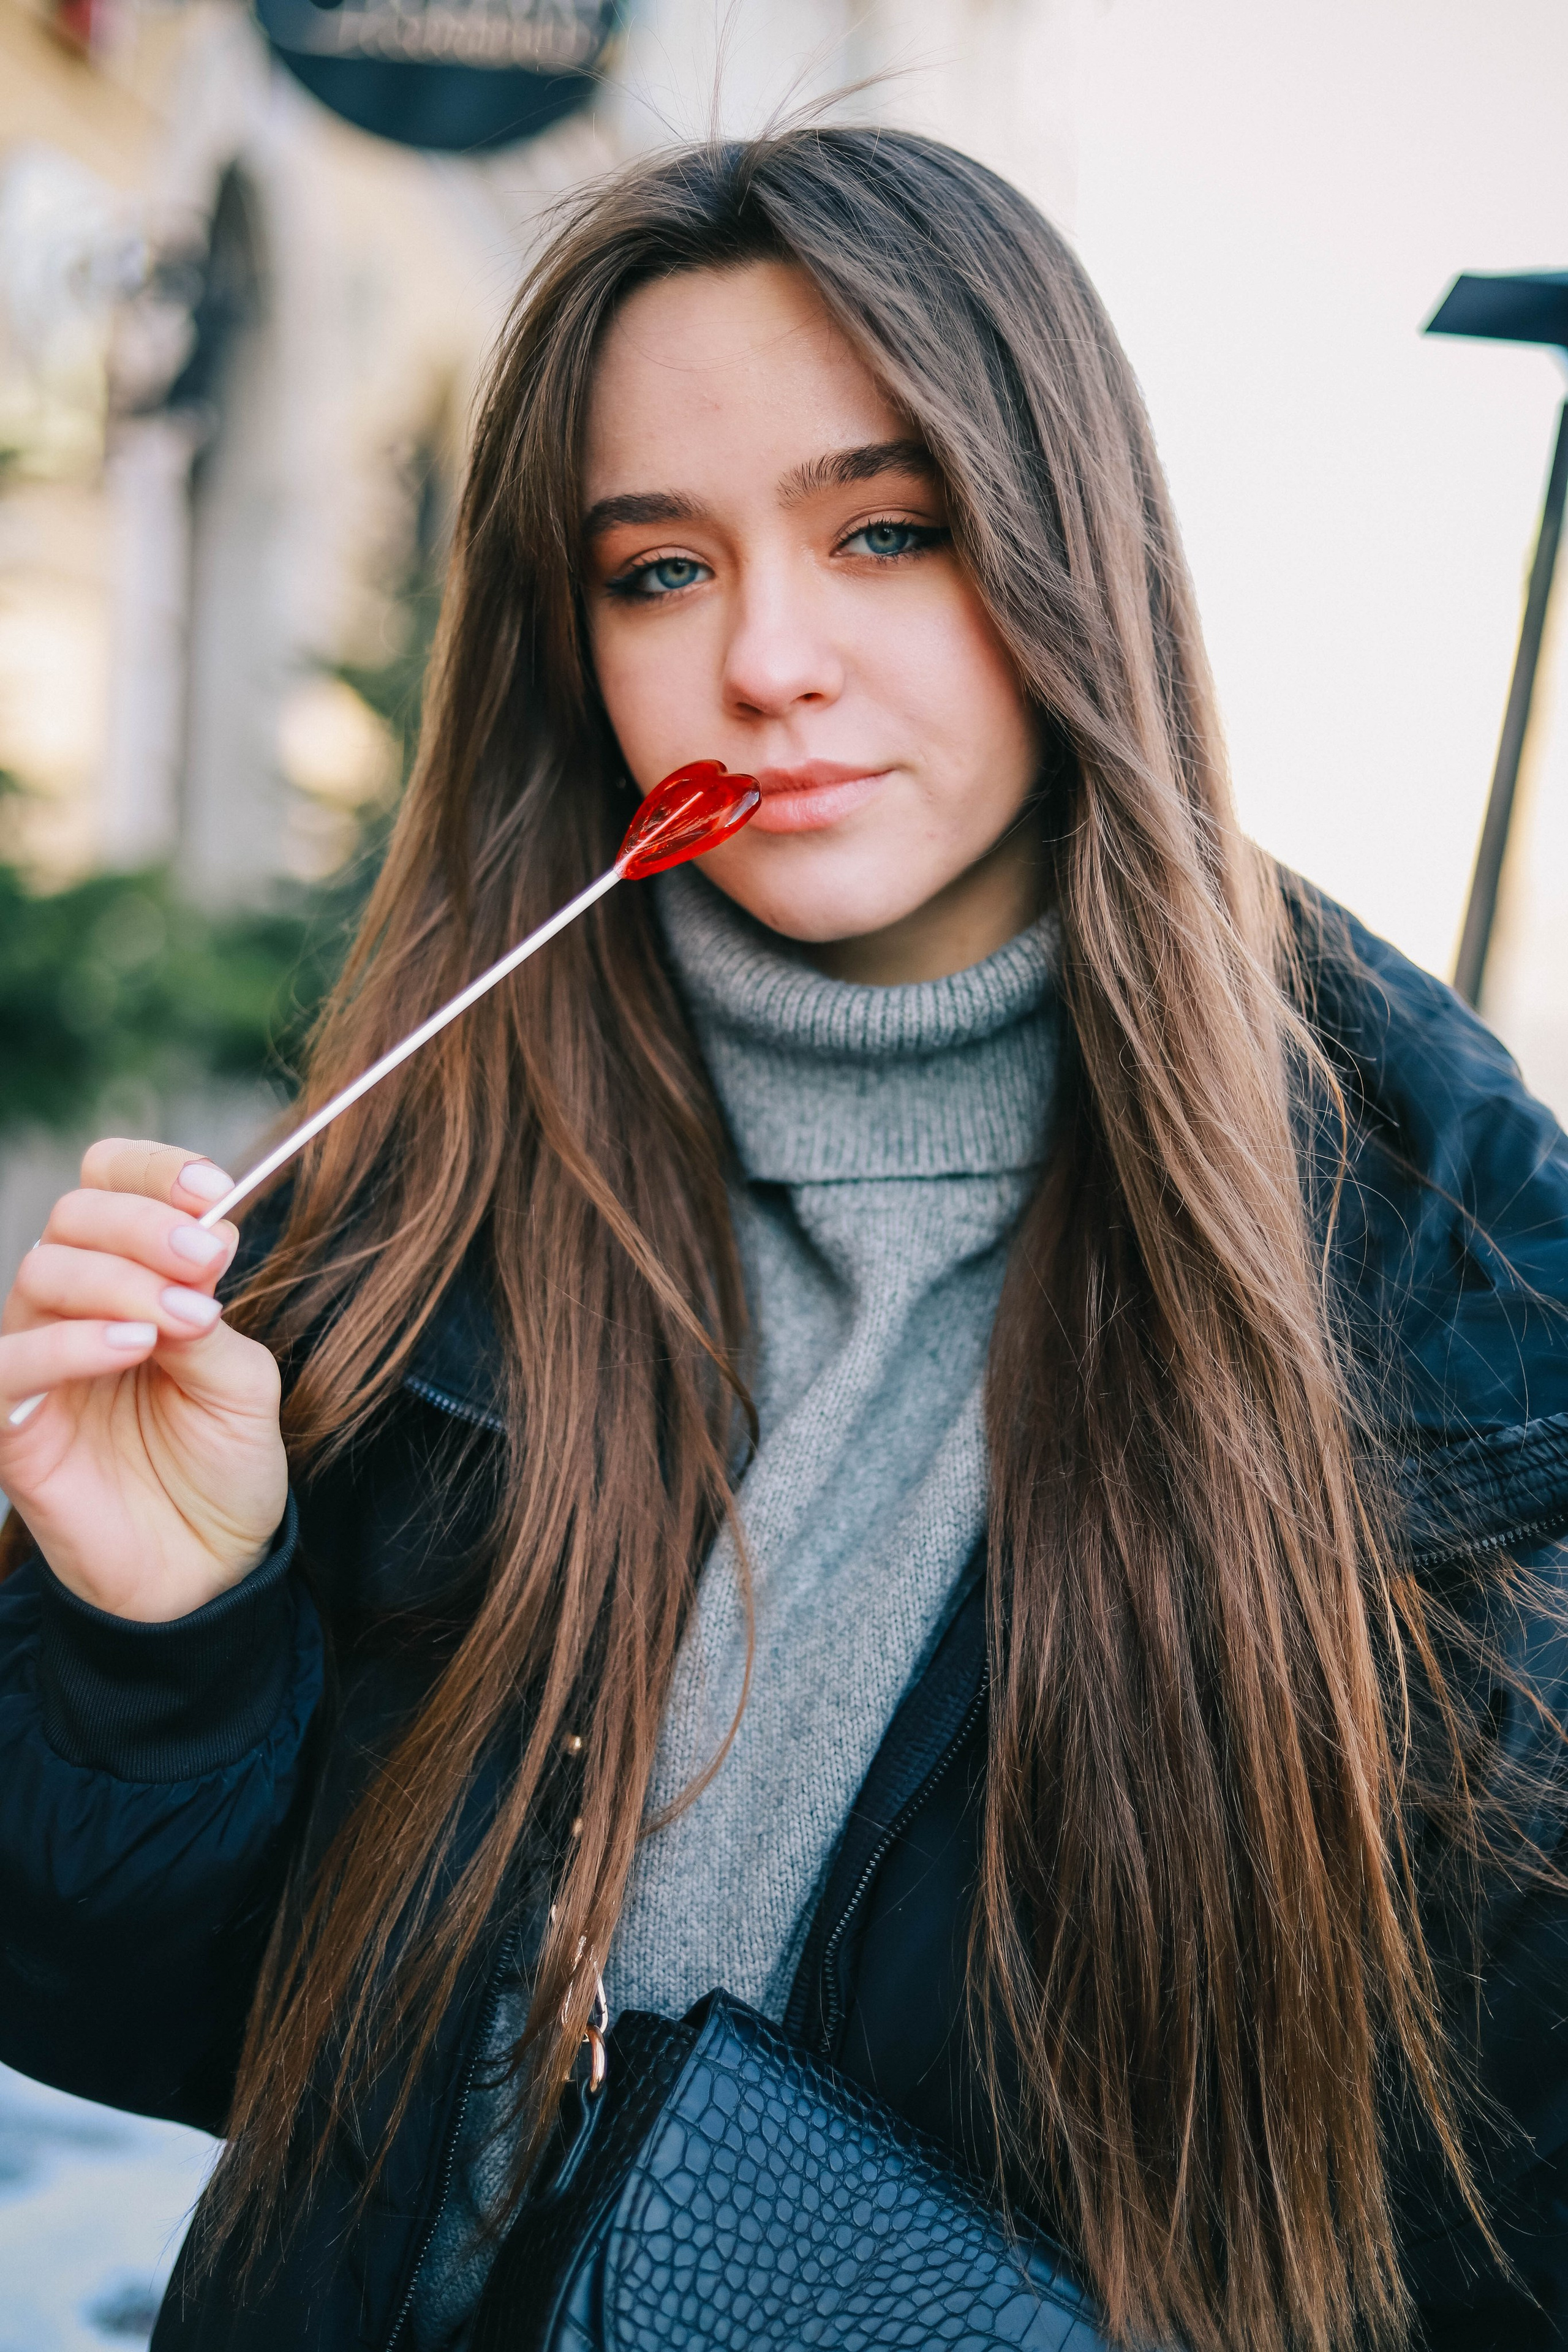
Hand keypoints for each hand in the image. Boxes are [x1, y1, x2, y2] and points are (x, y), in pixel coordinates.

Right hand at [0, 1140, 287, 1621]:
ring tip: (181, 1318)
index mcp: (133, 1279)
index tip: (213, 1189)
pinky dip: (67, 1343)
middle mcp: (76, 1308)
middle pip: (73, 1219)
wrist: (209, 1567)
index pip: (109, 1185)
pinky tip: (131, 1346)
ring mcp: (38, 1362)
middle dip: (143, 1225)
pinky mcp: (12, 1424)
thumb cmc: (224, 1467)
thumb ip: (208, 1315)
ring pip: (40, 1275)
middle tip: (207, 1261)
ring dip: (117, 1280)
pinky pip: (6, 1363)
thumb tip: (197, 1248)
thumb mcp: (241, 1381)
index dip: (151, 1171)